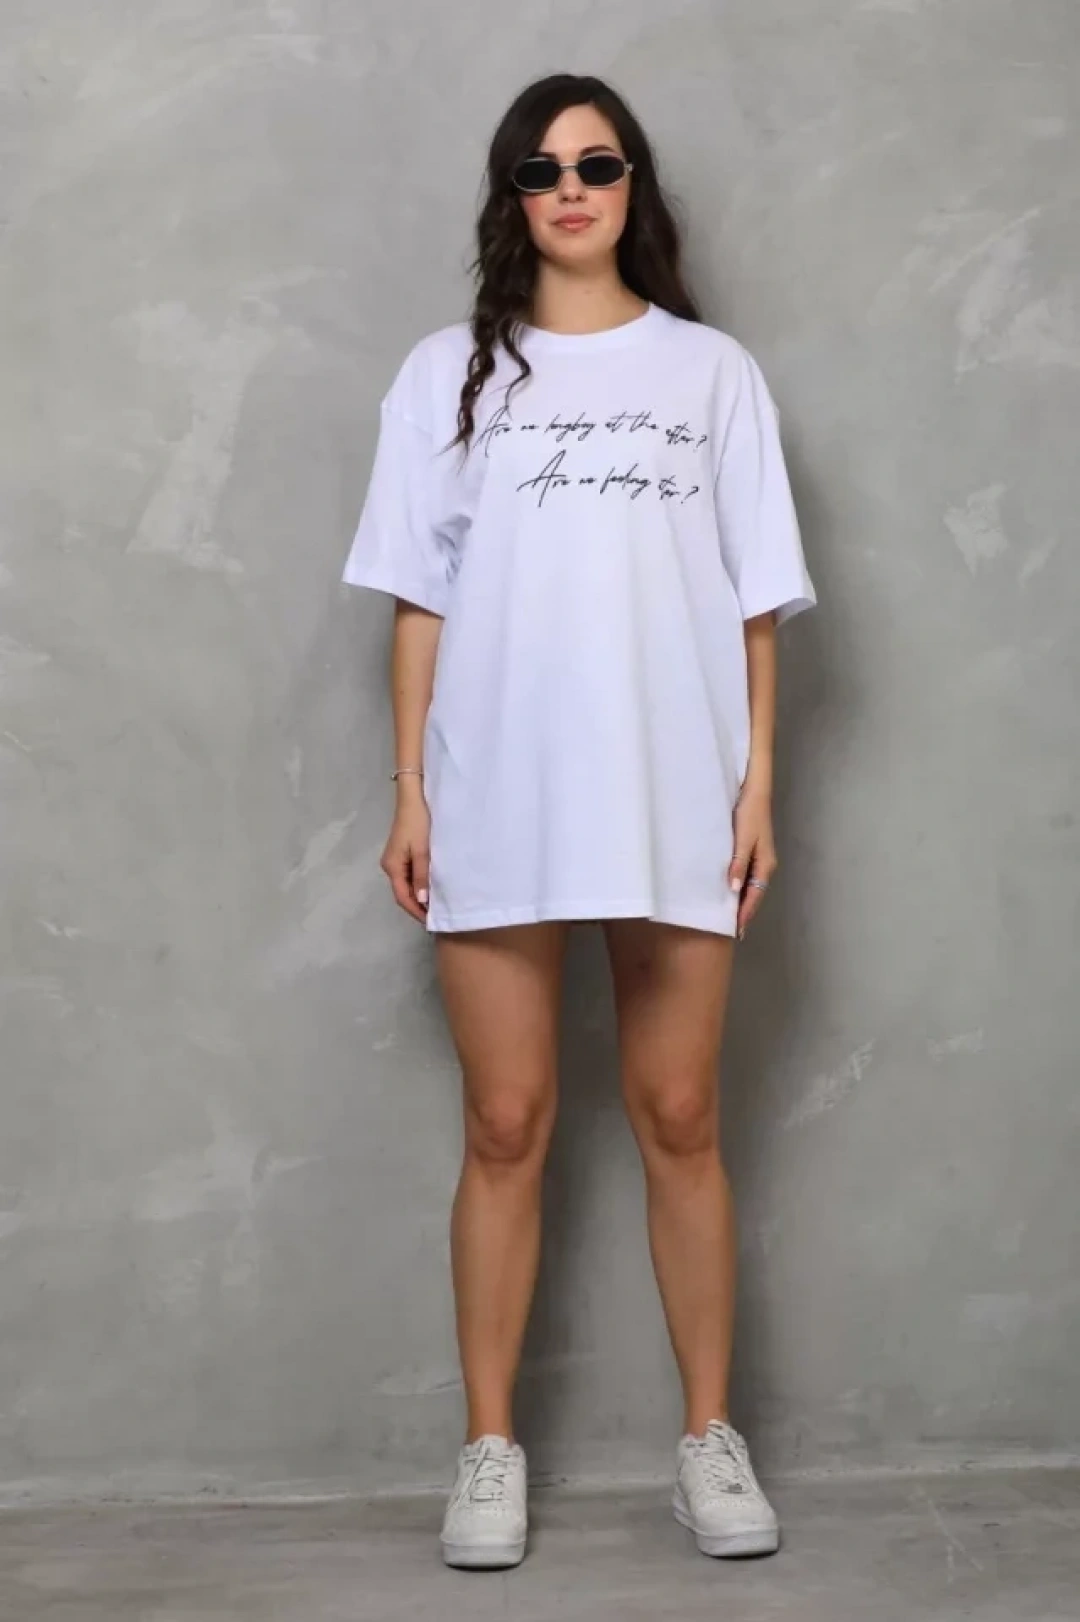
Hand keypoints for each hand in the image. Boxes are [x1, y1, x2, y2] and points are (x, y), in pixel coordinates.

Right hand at [380, 790, 431, 923]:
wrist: (413, 799)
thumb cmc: (418, 823)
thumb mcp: (422, 851)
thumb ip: (421, 876)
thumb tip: (421, 900)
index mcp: (393, 866)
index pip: (402, 896)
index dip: (415, 911)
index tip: (430, 922)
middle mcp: (390, 865)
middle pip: (402, 892)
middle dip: (417, 906)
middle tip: (435, 917)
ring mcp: (395, 859)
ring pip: (406, 884)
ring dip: (419, 895)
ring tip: (435, 905)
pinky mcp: (402, 853)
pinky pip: (409, 874)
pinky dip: (419, 883)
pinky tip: (430, 887)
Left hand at [728, 784, 777, 940]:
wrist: (755, 793)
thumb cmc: (749, 815)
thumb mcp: (742, 839)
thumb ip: (738, 863)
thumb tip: (734, 888)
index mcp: (765, 865)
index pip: (754, 895)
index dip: (745, 913)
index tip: (736, 931)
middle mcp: (765, 865)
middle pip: (754, 895)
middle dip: (744, 912)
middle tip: (732, 932)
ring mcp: (760, 859)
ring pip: (751, 887)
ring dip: (742, 902)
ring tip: (731, 919)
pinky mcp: (753, 853)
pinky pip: (747, 877)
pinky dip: (741, 889)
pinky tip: (731, 893)